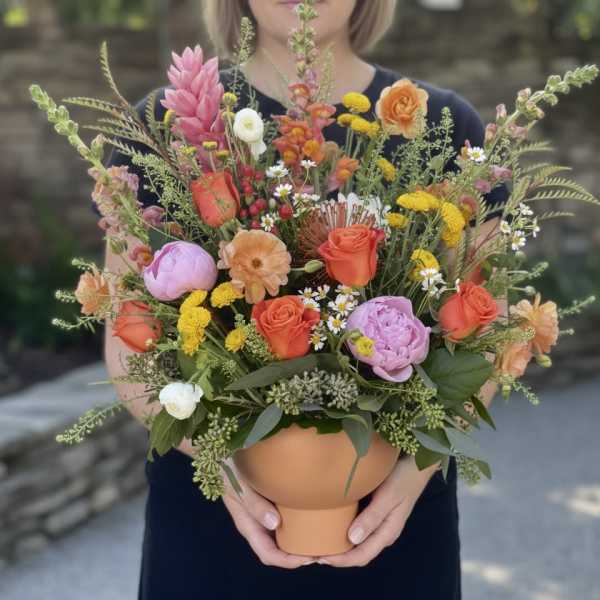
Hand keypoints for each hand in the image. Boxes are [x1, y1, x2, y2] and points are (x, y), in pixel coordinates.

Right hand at [220, 459, 316, 568]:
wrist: (224, 453)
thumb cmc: (229, 469)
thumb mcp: (238, 485)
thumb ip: (253, 503)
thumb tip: (274, 524)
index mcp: (248, 525)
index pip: (268, 554)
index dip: (287, 561)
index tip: (308, 558)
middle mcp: (257, 524)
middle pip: (278, 550)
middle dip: (299, 555)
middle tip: (323, 550)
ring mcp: (264, 513)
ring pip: (283, 536)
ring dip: (301, 540)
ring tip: (323, 536)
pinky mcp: (270, 501)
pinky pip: (286, 518)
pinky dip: (300, 523)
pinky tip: (314, 515)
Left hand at [318, 455, 437, 567]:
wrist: (416, 465)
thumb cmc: (403, 479)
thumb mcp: (388, 496)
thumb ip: (372, 517)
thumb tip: (352, 539)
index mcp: (387, 533)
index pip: (362, 556)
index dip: (341, 561)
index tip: (320, 557)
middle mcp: (382, 532)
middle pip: (358, 553)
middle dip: (337, 557)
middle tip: (313, 552)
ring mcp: (379, 523)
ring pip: (358, 542)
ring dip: (339, 545)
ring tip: (319, 541)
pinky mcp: (375, 513)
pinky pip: (358, 528)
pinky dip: (344, 531)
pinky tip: (331, 524)